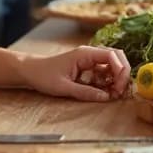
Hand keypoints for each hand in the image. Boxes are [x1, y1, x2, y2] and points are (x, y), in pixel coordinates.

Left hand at [17, 46, 131, 100]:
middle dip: (122, 74)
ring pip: (112, 66)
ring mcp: (90, 60)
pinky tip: (106, 92)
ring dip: (116, 79)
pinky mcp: (88, 68)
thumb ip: (85, 92)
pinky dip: (108, 82)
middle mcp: (90, 54)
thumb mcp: (63, 87)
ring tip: (114, 94)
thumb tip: (105, 98)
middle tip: (120, 91)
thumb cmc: (43, 75)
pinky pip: (104, 73)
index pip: (112, 55)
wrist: (30, 71)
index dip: (120, 70)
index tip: (119, 86)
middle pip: (117, 58)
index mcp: (85, 54)